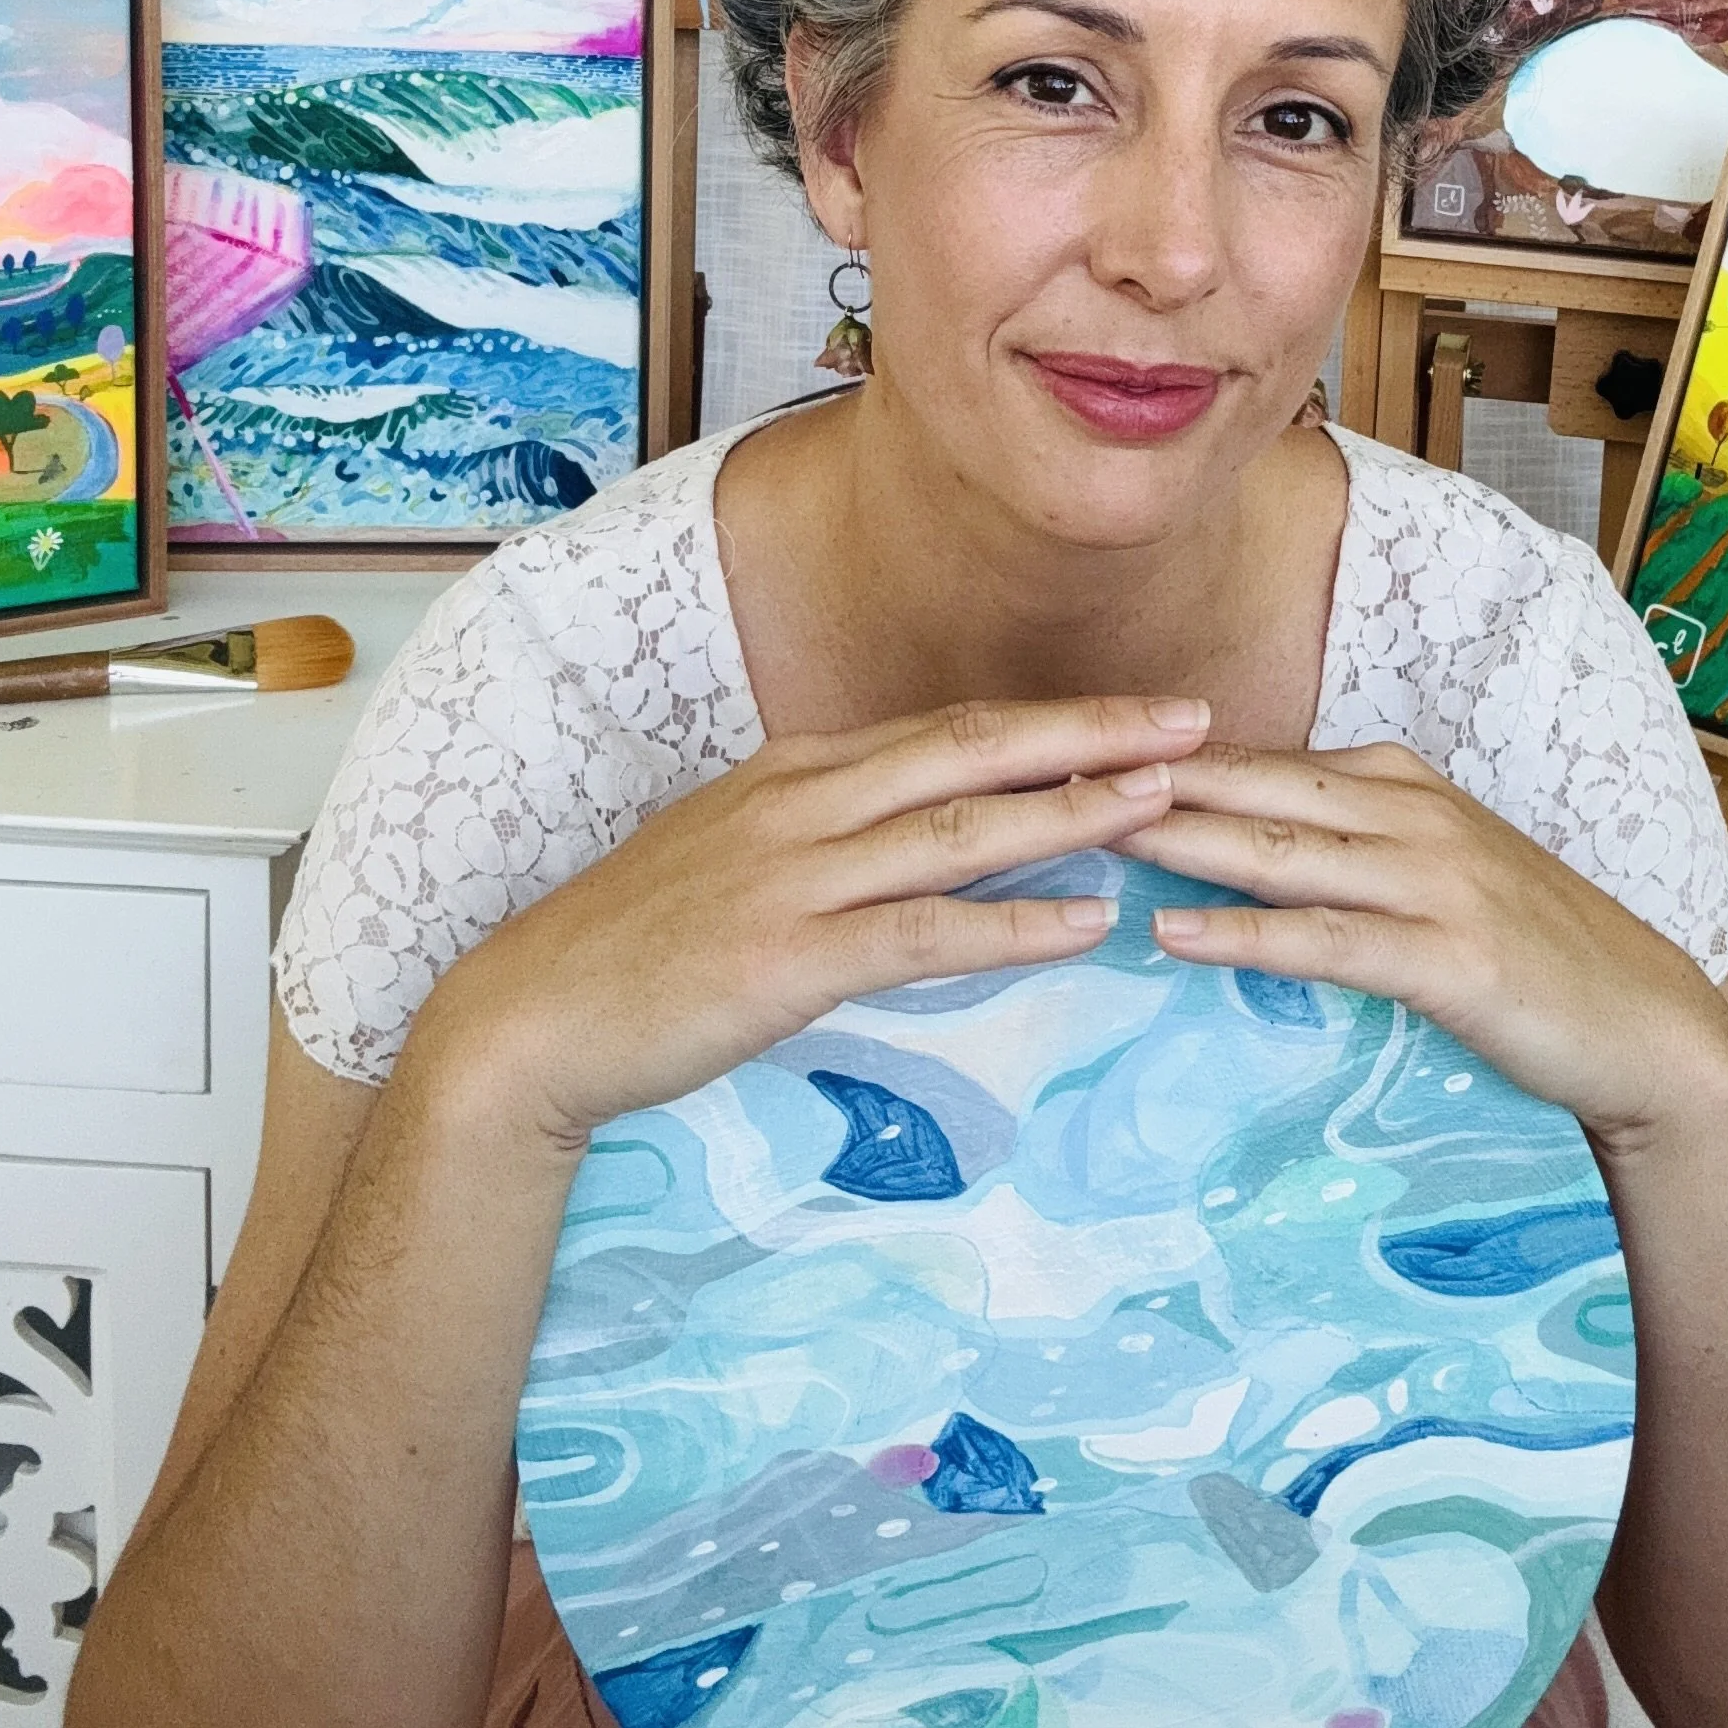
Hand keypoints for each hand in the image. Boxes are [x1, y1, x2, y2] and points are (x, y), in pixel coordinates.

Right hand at [414, 695, 1210, 1148]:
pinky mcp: (789, 959)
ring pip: (963, 830)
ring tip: (1164, 800)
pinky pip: (926, 934)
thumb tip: (928, 823)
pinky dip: (1016, 927)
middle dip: (1092, 732)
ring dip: (1073, 810)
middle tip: (1194, 721)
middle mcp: (804, 802)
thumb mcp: (740, 853)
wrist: (533, 1016)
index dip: (1055, 717)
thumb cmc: (640, 942)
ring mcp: (796, 876)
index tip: (1145, 710)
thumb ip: (832, 829)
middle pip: (973, 749)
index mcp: (797, 770)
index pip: (950, 727)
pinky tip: (1088, 923)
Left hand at [1117, 741, 1727, 1154]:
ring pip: (1279, 851)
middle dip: (1143, 778)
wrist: (1641, 1025)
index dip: (1155, 758)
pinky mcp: (1448, 957)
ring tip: (1085, 833)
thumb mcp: (1423, 869)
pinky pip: (1328, 941)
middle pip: (1250, 787)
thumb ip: (1335, 844)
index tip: (1061, 757)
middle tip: (1039, 775)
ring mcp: (1432, 880)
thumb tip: (1217, 840)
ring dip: (1178, 840)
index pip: (1251, 761)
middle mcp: (1408, 811)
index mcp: (1393, 780)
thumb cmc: (1521, 949)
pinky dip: (1249, 934)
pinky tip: (1180, 936)